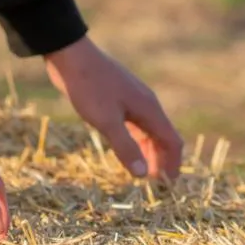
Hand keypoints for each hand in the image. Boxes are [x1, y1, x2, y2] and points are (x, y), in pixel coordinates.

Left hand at [45, 37, 182, 180]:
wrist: (72, 58)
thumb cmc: (89, 88)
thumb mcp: (106, 121)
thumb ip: (125, 147)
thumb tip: (143, 174)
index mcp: (150, 110)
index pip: (171, 142)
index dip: (173, 165)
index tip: (168, 186)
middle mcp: (147, 105)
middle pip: (163, 138)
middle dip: (163, 161)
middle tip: (157, 186)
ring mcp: (134, 101)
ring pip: (149, 132)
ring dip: (149, 153)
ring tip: (145, 174)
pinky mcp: (119, 100)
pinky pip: (135, 126)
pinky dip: (136, 142)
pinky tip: (128, 152)